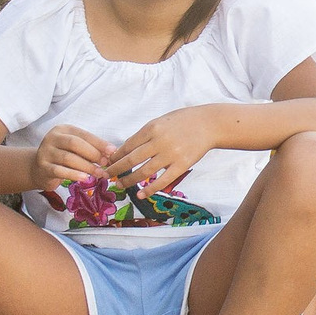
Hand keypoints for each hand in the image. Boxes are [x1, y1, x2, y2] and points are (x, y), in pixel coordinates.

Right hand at [30, 125, 111, 189]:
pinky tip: (84, 178)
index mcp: (63, 130)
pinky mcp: (43, 167)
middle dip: (93, 154)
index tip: (112, 151)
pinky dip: (74, 175)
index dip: (99, 143)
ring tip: (99, 173)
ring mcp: (45, 152)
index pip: (83, 134)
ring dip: (86, 166)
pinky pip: (60, 171)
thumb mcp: (75, 148)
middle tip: (105, 163)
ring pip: (68, 158)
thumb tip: (111, 153)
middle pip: (75, 144)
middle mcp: (52, 138)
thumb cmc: (62, 156)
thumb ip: (90, 148)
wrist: (38, 169)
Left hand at [103, 112, 219, 194]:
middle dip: (116, 169)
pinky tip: (141, 194)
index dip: (116, 156)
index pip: (128, 145)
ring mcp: (171, 154)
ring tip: (120, 185)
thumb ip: (146, 133)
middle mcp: (159, 141)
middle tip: (106, 176)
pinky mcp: (182, 165)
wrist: (209, 124)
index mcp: (152, 128)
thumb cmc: (184, 121)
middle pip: (131, 159)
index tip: (108, 163)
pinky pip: (162, 180)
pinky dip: (150, 189)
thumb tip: (127, 149)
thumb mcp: (162, 121)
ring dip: (129, 180)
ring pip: (144, 172)